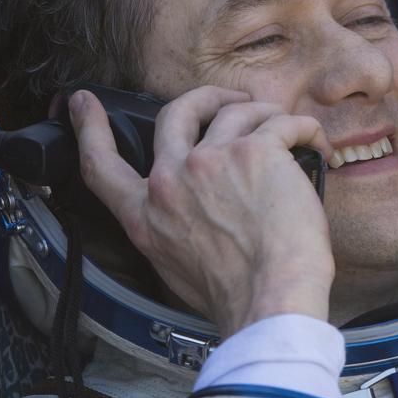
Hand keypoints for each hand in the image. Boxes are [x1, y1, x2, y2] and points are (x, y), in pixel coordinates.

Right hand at [70, 86, 335, 335]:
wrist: (271, 301)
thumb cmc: (236, 297)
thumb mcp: (176, 269)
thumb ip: (172, 232)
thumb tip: (191, 216)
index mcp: (146, 216)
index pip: (102, 166)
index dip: (88, 129)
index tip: (83, 103)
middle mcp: (170, 182)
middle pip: (174, 112)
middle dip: (204, 96)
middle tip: (229, 99)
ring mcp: (210, 161)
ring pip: (235, 110)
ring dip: (263, 114)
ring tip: (288, 131)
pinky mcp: (255, 151)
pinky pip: (281, 122)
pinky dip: (303, 129)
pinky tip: (315, 144)